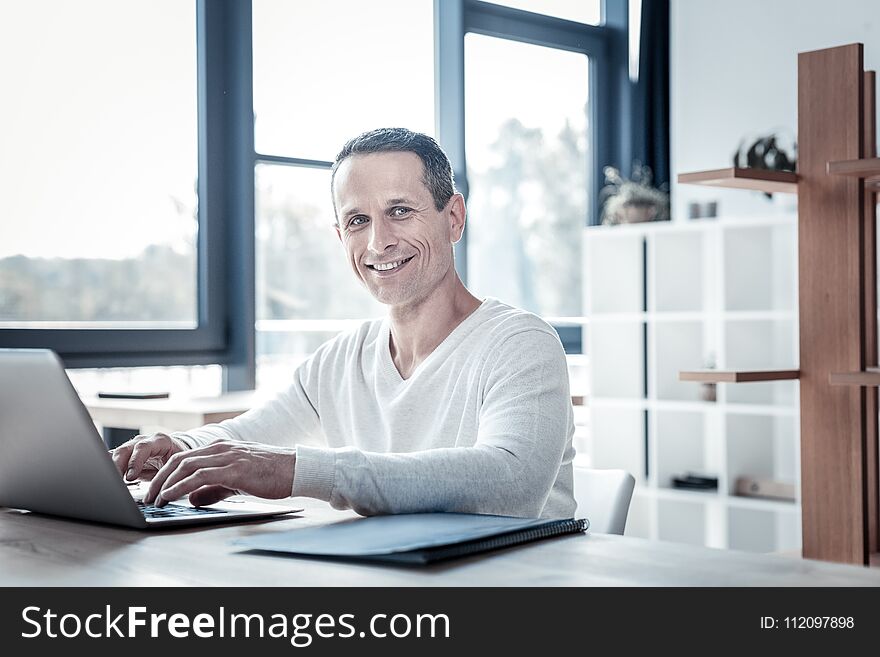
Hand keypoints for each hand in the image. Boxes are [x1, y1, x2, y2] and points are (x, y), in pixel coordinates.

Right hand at [111, 432, 187, 481]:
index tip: (130, 477)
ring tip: (110, 482)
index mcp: (159, 441)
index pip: (143, 448)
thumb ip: (168, 474)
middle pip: (125, 450)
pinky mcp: (126, 454)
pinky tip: (109, 479)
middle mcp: (144, 440)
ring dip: (112, 468)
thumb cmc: (177, 461)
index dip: (135, 462)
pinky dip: (110, 469)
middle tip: (115, 481)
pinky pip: (115, 459)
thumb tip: (162, 490)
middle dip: (117, 466)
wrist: (176, 454)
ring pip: (116, 454)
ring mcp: (133, 446)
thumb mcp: (176, 466)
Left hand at [143, 440, 295, 506]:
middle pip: (179, 460)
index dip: (165, 473)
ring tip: (155, 499)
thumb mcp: (237, 481)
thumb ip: (213, 488)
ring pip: (186, 466)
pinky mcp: (234, 469)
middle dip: (159, 479)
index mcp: (221, 448)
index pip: (184, 458)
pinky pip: (200, 476)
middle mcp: (221, 448)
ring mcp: (227, 457)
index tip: (154, 488)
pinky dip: (181, 486)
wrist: (296, 469)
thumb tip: (192, 498)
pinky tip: (172, 496)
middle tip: (147, 496)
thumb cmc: (271, 474)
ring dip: (166, 484)